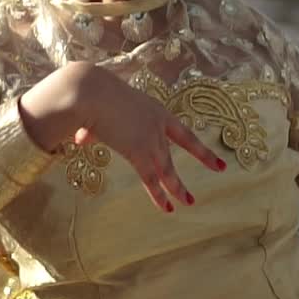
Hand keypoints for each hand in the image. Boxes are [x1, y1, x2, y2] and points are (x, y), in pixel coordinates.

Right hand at [19, 62, 226, 211]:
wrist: (89, 91)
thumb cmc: (90, 93)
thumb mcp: (99, 109)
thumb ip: (94, 128)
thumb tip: (79, 137)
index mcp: (154, 110)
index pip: (181, 130)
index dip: (197, 142)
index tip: (213, 149)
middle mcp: (157, 124)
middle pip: (180, 148)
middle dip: (202, 157)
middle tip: (218, 167)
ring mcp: (150, 139)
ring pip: (167, 170)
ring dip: (177, 187)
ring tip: (188, 202)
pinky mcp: (138, 153)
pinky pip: (151, 179)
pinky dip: (158, 195)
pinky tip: (167, 207)